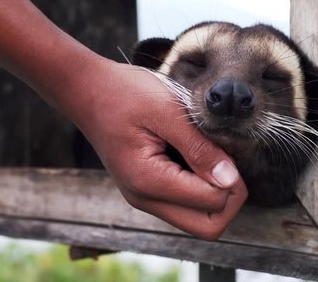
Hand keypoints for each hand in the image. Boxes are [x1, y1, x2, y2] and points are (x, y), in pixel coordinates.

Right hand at [71, 59, 247, 239]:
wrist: (86, 91)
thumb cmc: (123, 93)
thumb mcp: (166, 111)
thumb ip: (199, 147)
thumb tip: (230, 179)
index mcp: (149, 181)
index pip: (212, 204)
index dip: (232, 180)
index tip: (228, 149)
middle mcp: (145, 198)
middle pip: (207, 227)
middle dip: (229, 198)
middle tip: (227, 160)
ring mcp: (143, 197)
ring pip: (197, 219)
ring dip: (213, 192)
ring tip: (207, 153)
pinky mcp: (145, 189)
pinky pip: (182, 203)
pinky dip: (197, 186)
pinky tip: (193, 154)